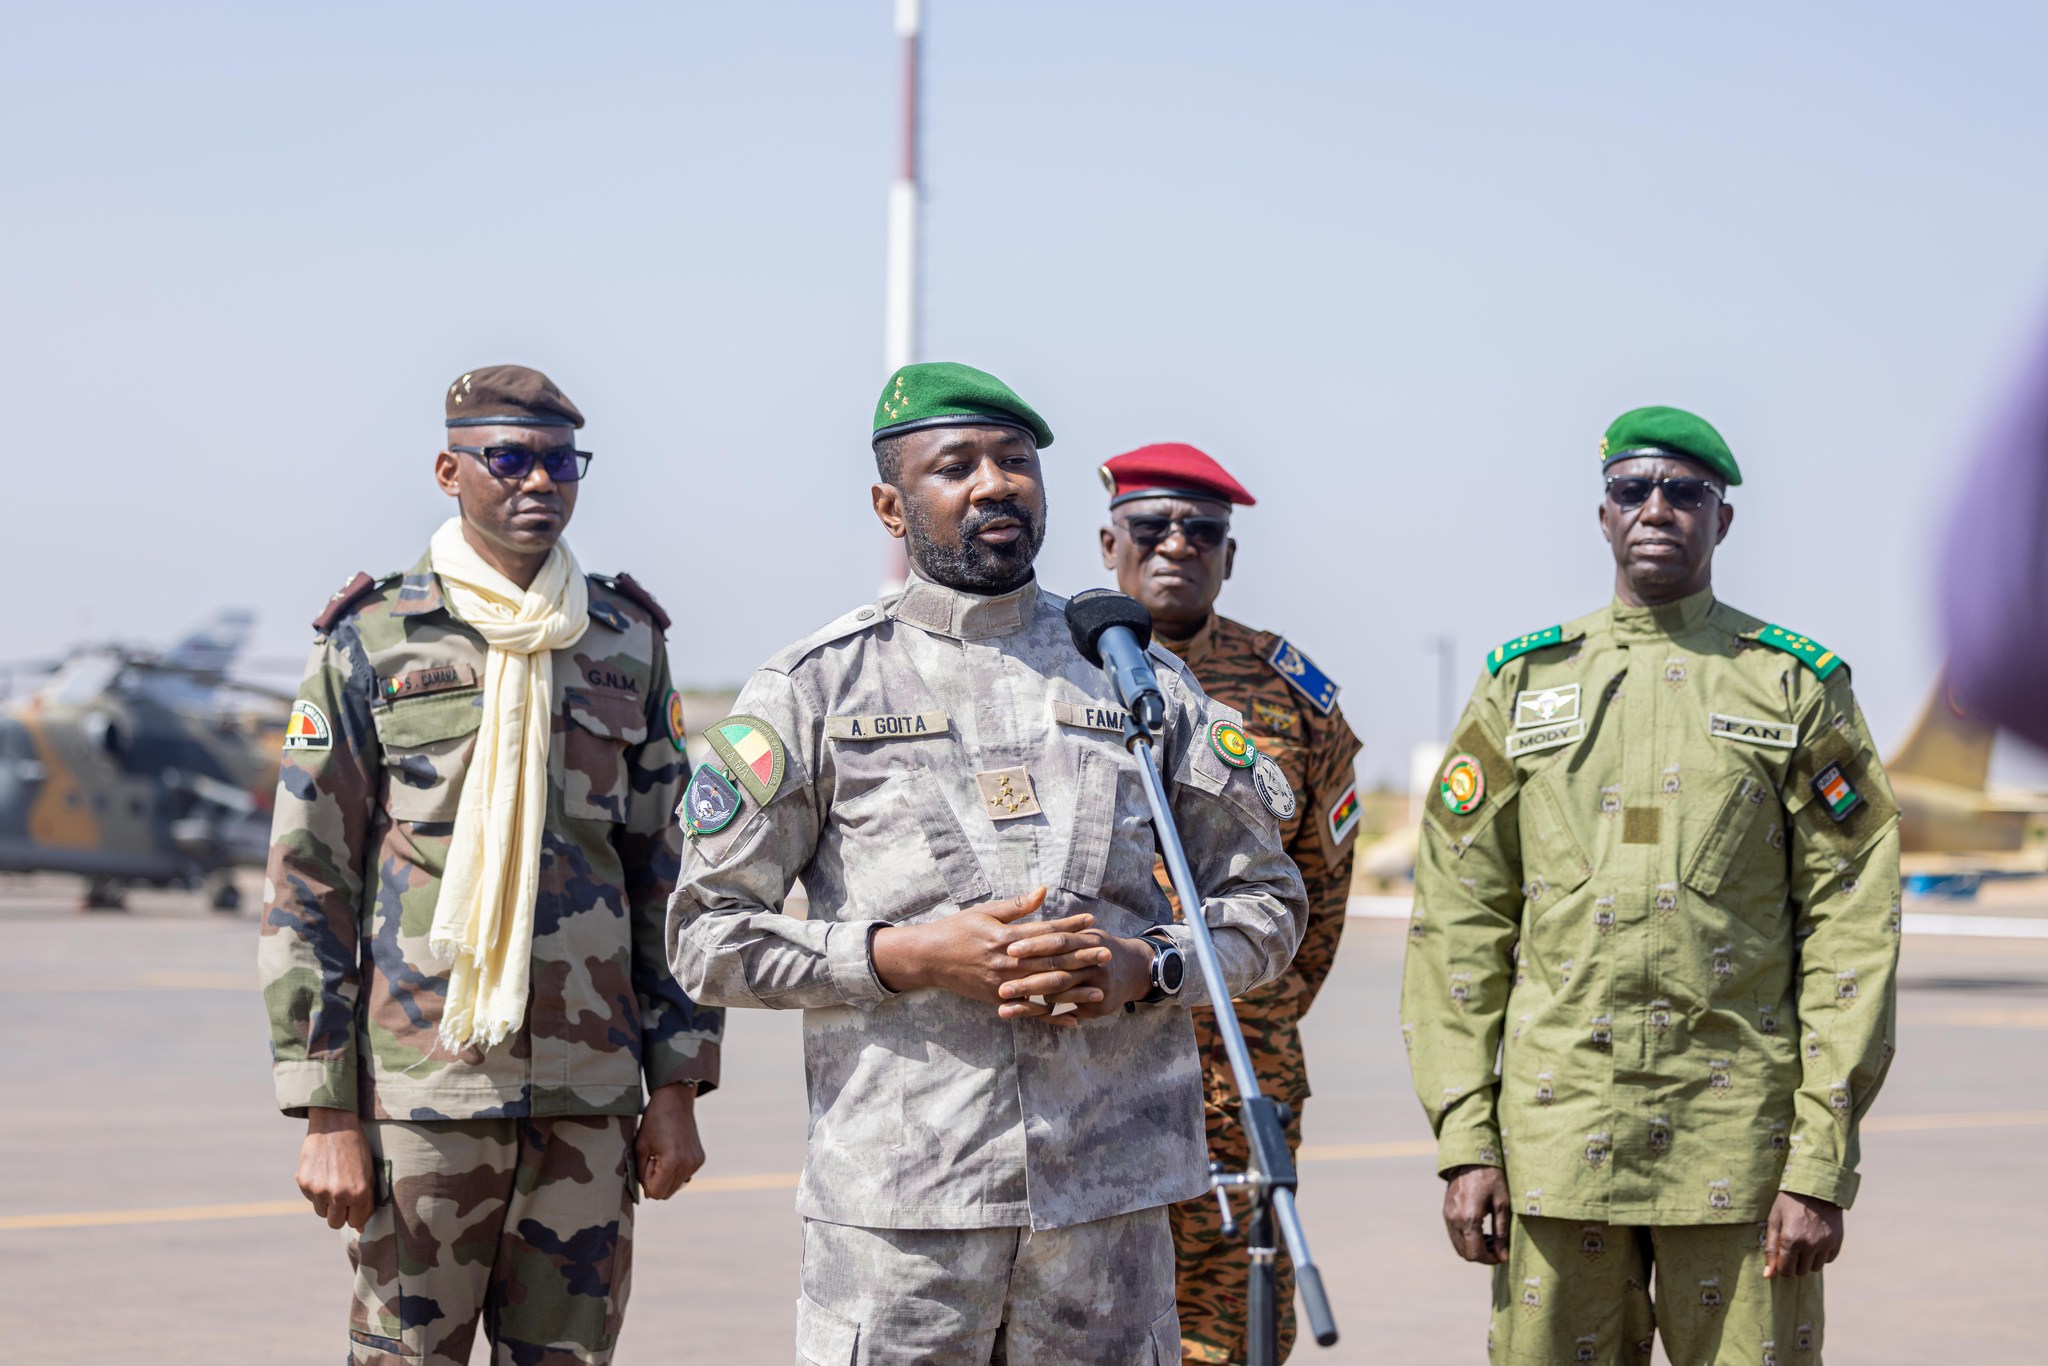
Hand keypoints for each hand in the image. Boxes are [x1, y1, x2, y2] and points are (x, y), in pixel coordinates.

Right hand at [297, 1108, 375, 1230]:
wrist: (334, 1124)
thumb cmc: (356, 1148)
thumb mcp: (368, 1172)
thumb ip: (367, 1200)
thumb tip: (360, 1229)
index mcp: (359, 1193)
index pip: (356, 1222)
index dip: (357, 1214)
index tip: (356, 1206)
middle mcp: (338, 1195)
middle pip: (336, 1223)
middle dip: (340, 1213)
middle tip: (343, 1196)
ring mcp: (319, 1190)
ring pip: (321, 1213)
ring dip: (327, 1203)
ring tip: (333, 1181)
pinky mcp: (304, 1183)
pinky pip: (310, 1198)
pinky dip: (315, 1191)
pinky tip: (322, 1173)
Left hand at [634, 1082, 706, 1199]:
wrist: (676, 1099)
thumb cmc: (654, 1120)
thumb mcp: (640, 1147)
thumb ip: (641, 1173)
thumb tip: (648, 1193)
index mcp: (672, 1163)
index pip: (656, 1193)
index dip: (646, 1183)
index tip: (645, 1163)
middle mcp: (688, 1165)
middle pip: (666, 1193)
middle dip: (656, 1182)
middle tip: (652, 1159)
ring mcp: (696, 1163)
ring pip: (676, 1186)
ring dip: (665, 1177)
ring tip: (662, 1155)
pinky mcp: (700, 1159)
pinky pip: (684, 1176)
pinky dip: (675, 1171)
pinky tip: (671, 1152)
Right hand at [870, 888, 1096, 1006]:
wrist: (930, 958)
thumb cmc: (958, 929)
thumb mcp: (985, 911)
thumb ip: (1016, 905)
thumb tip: (1042, 891)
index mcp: (1005, 936)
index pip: (1044, 932)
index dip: (1070, 927)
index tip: (1091, 921)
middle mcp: (1007, 961)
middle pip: (1051, 960)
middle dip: (1081, 958)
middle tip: (1106, 954)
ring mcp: (1004, 984)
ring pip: (1044, 987)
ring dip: (1074, 989)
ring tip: (1098, 989)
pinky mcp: (999, 999)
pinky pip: (1030, 1010)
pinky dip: (1052, 1016)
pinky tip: (1072, 1019)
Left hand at [995, 925, 1154, 1027]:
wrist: (1137, 969)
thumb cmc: (1100, 948)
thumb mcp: (1086, 931)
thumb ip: (1059, 920)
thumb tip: (1038, 891)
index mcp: (1087, 940)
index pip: (1058, 941)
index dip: (1035, 945)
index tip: (1010, 949)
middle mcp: (1095, 962)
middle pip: (1057, 971)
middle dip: (1028, 981)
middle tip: (1001, 987)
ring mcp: (1098, 985)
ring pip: (1061, 994)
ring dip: (1031, 1002)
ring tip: (1005, 1006)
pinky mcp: (1098, 1006)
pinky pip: (1068, 1011)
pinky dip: (1047, 1016)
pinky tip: (1028, 1017)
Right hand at [1442, 1164, 1510, 1263]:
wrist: (1471, 1157)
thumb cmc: (1491, 1177)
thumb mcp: (1502, 1204)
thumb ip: (1501, 1232)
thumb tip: (1502, 1256)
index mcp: (1469, 1218)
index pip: (1475, 1253)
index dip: (1490, 1259)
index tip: (1502, 1256)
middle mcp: (1454, 1220)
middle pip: (1464, 1253)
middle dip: (1482, 1256)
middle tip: (1498, 1248)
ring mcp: (1447, 1216)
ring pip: (1458, 1245)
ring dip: (1473, 1248)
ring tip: (1490, 1239)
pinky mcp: (1446, 1211)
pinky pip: (1454, 1234)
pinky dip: (1466, 1239)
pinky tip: (1480, 1230)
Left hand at [1764, 1191, 1843, 1277]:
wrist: (1816, 1187)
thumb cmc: (1789, 1202)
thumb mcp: (1774, 1220)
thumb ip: (1770, 1249)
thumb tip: (1767, 1275)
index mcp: (1790, 1240)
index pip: (1785, 1270)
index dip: (1781, 1267)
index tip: (1781, 1260)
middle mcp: (1809, 1245)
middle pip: (1801, 1271)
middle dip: (1794, 1264)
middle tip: (1792, 1249)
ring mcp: (1825, 1244)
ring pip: (1815, 1268)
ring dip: (1808, 1261)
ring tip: (1803, 1244)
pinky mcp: (1837, 1241)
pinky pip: (1828, 1259)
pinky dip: (1821, 1255)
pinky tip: (1816, 1241)